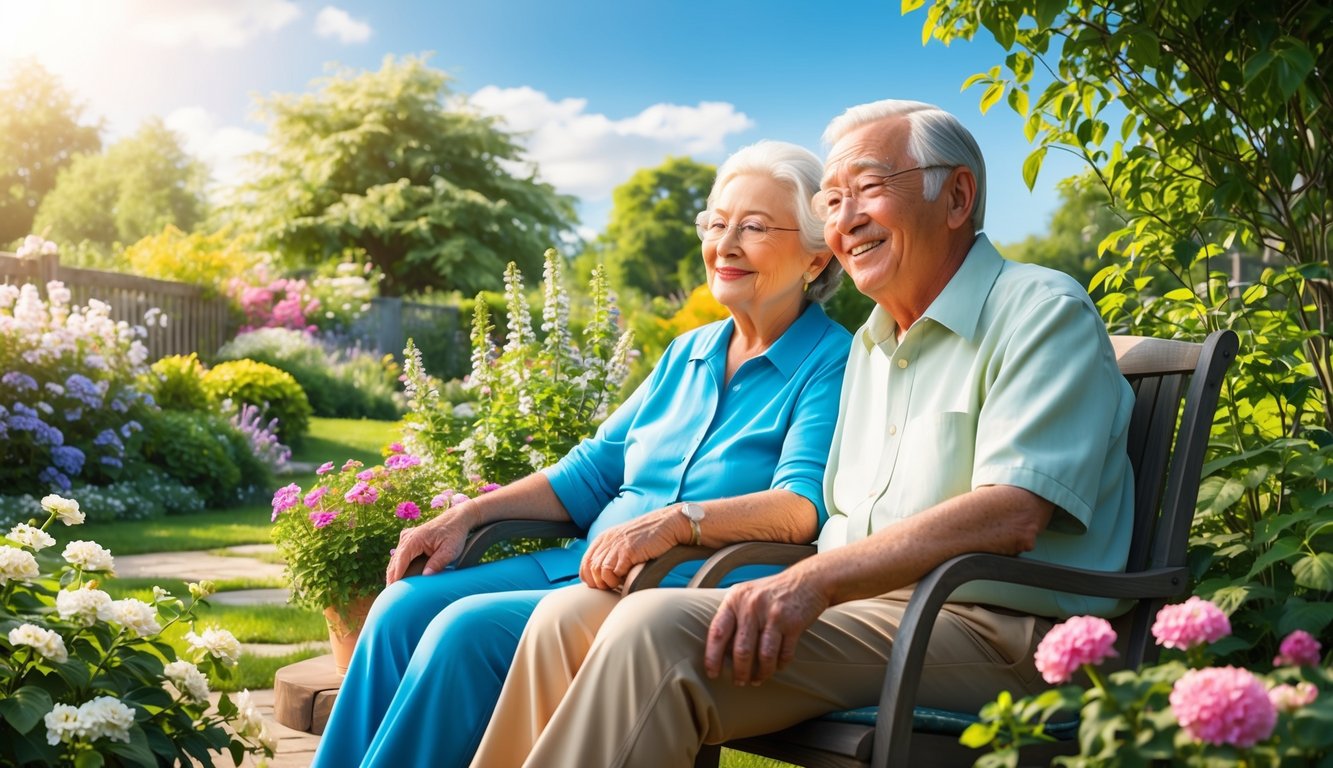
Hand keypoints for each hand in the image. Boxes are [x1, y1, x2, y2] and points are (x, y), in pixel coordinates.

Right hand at [384, 508, 472, 583]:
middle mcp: (407, 537)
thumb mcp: (450, 550)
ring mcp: (406, 537)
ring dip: (394, 573)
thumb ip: (438, 562)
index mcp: (414, 539)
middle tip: (390, 596)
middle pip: (394, 562)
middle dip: (392, 578)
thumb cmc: (455, 534)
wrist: (457, 519)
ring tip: (393, 591)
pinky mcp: (409, 539)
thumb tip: (425, 576)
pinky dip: (398, 567)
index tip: (392, 591)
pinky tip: (399, 579)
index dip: (395, 577)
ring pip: (395, 559)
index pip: (400, 561)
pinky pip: (400, 555)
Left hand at [579, 510, 684, 590]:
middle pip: (591, 570)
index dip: (591, 578)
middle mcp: (606, 541)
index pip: (585, 564)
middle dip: (600, 583)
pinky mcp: (627, 551)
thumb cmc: (649, 536)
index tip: (603, 584)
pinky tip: (628, 577)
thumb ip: (612, 552)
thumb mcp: (624, 540)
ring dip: (609, 583)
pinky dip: (618, 580)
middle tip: (613, 585)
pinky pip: (613, 572)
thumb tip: (604, 575)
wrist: (667, 524)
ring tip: (621, 582)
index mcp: (603, 538)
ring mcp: (616, 546)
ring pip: (600, 573)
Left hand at [704, 570, 827, 685]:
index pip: (718, 632)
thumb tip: (719, 651)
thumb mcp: (746, 595)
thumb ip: (733, 616)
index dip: (712, 657)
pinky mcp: (793, 623)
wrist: (807, 580)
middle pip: (741, 650)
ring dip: (761, 673)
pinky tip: (777, 666)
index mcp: (735, 599)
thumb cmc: (772, 592)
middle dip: (740, 672)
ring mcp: (773, 614)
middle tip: (739, 682)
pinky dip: (780, 665)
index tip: (712, 673)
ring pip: (764, 656)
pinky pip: (784, 654)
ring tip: (757, 679)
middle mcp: (752, 606)